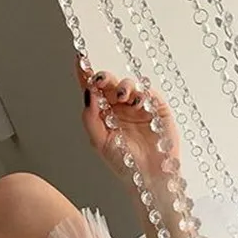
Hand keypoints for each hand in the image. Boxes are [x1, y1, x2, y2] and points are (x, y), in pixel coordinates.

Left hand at [75, 54, 179, 190]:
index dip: (86, 74)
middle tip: (100, 78)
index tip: (79, 59)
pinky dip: (141, 93)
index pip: (94, 90)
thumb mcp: (100, 141)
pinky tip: (136, 101)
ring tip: (122, 96)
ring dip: (124, 85)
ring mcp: (139, 106)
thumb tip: (87, 93)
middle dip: (104, 77)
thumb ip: (90, 118)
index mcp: (105, 113)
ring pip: (129, 85)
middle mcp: (121, 106)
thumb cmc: (124, 162)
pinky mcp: (157, 108)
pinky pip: (149, 93)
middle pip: (111, 83)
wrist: (148, 177)